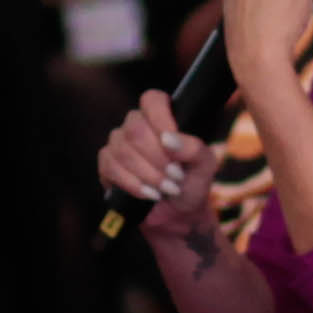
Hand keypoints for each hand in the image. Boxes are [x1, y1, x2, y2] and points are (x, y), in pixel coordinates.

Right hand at [93, 98, 222, 252]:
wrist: (178, 213)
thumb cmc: (192, 182)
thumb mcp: (205, 165)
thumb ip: (194, 148)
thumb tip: (168, 140)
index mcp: (162, 116)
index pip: (152, 100)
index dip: (160, 118)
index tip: (171, 143)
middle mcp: (136, 125)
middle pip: (136, 129)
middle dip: (157, 157)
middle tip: (176, 177)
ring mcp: (119, 143)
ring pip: (123, 150)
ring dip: (148, 174)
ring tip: (167, 189)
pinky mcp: (107, 164)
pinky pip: (111, 167)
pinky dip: (133, 184)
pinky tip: (150, 194)